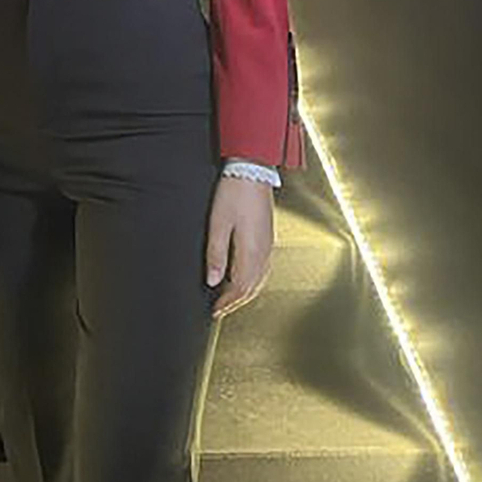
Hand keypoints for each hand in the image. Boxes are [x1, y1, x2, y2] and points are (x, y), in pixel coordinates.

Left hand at [206, 173, 273, 317]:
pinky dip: (253, 280)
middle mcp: (264, 252)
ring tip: (231, 298)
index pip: (240, 288)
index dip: (227, 303)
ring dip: (245, 292)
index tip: (215, 311)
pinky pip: (263, 268)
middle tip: (221, 309)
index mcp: (252, 252)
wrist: (252, 170)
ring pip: (260, 279)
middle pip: (252, 287)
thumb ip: (216, 254)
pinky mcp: (269, 237)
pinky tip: (245, 277)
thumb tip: (212, 281)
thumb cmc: (234, 192)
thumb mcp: (218, 223)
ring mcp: (269, 245)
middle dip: (236, 301)